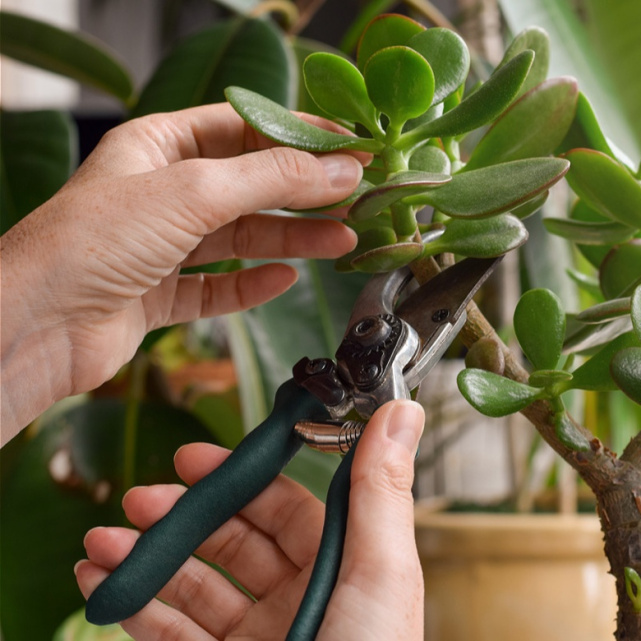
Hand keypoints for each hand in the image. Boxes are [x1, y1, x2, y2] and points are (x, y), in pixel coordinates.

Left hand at [0, 103, 366, 441]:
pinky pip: (218, 287)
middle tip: (356, 196)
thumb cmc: (91, 242)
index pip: (242, 128)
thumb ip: (272, 180)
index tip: (350, 148)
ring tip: (343, 240)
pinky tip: (285, 280)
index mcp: (157, 146)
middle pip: (248, 185)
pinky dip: (252, 285)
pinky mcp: (158, 295)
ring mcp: (158, 246)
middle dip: (303, 192)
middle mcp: (159, 193)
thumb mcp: (193, 192)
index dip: (299, 136)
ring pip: (239, 238)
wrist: (35, 325)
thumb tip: (340, 170)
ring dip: (291, 239)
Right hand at [75, 399, 424, 639]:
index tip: (196, 456)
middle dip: (185, 515)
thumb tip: (400, 410)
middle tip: (140, 498)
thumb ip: (380, 491)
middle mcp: (301, 599)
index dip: (243, 479)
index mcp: (345, 568)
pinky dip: (135, 607)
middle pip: (233, 542)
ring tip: (104, 541)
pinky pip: (171, 634)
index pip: (288, 507)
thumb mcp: (381, 575)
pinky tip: (103, 583)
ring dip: (148, 558)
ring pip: (195, 587)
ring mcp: (260, 637)